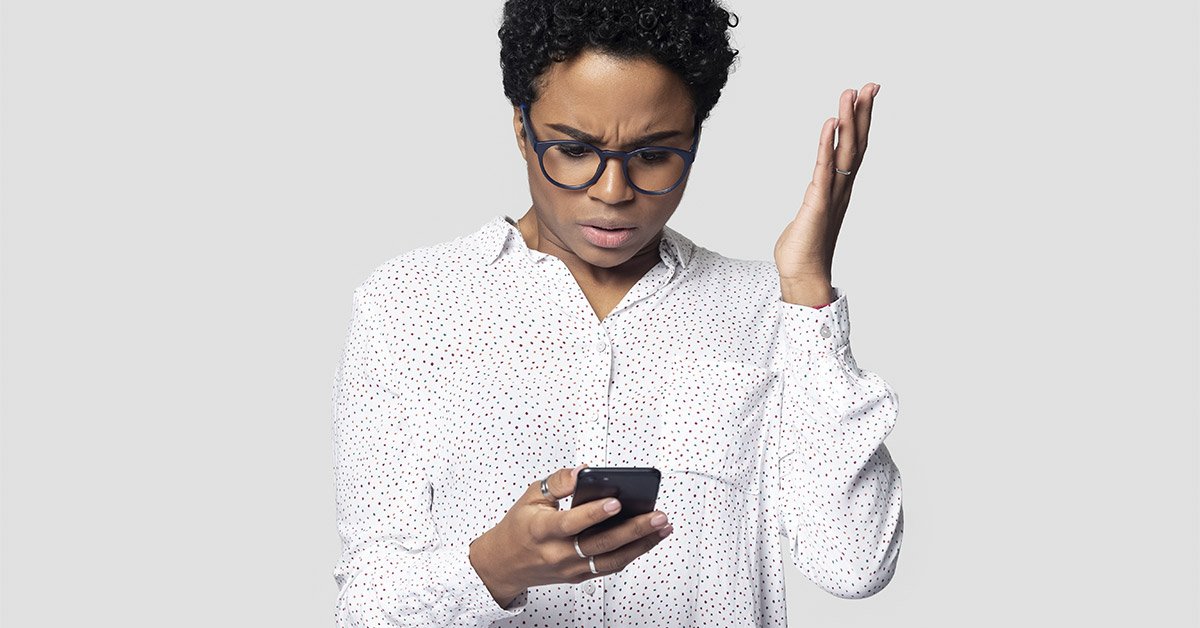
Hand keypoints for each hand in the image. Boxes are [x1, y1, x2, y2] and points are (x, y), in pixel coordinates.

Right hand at [468, 465, 672, 606]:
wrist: (504, 564)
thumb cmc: (519, 528)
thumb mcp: (531, 496)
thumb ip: (559, 482)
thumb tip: (584, 471)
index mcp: (542, 531)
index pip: (571, 524)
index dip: (594, 514)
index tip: (616, 502)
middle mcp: (558, 554)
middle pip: (600, 545)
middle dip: (633, 530)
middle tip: (657, 515)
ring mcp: (570, 568)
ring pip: (611, 560)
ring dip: (641, 544)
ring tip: (662, 527)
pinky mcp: (579, 576)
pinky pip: (608, 567)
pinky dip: (631, 553)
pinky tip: (647, 540)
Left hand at [774, 82, 878, 305]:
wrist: (803, 276)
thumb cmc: (803, 249)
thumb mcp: (810, 214)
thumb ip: (815, 199)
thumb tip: (816, 192)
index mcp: (839, 189)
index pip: (853, 149)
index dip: (861, 122)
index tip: (866, 96)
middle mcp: (840, 188)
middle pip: (856, 145)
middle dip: (862, 114)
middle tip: (870, 85)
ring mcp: (831, 195)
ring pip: (844, 152)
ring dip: (847, 122)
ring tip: (850, 93)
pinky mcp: (817, 203)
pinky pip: (824, 168)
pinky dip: (827, 145)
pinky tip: (831, 124)